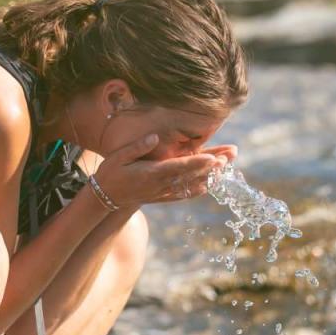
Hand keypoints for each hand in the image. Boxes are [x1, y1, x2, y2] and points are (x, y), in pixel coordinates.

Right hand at [93, 134, 229, 207]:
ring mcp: (163, 192)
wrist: (106, 197)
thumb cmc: (111, 173)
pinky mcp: (163, 197)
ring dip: (209, 178)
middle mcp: (160, 185)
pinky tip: (210, 185)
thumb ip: (137, 147)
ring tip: (226, 169)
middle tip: (229, 158)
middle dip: (211, 168)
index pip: (179, 167)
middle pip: (190, 176)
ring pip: (190, 186)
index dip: (197, 163)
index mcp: (151, 173)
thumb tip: (155, 137)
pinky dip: (198, 190)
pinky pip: (184, 195)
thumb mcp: (118, 157)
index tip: (213, 159)